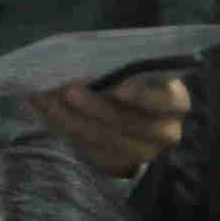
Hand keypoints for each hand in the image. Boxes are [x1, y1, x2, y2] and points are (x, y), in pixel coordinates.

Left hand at [29, 75, 191, 181]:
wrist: (131, 111)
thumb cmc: (133, 78)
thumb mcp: (136, 68)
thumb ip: (121, 64)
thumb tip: (85, 58)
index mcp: (176, 102)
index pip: (166, 100)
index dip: (144, 96)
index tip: (118, 87)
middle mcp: (165, 132)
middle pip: (128, 123)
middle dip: (95, 106)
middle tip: (67, 89)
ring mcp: (141, 151)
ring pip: (103, 138)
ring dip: (71, 118)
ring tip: (47, 98)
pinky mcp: (116, 162)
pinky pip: (87, 147)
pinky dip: (62, 126)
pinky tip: (43, 109)